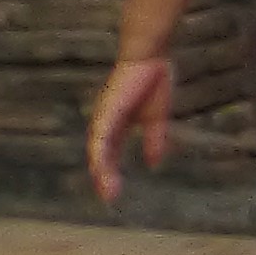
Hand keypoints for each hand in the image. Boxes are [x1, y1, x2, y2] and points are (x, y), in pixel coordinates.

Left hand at [87, 55, 171, 203]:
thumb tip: (154, 163)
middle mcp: (105, 124)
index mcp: (118, 125)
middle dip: (104, 178)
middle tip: (110, 198)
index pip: (112, 154)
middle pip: (101, 156)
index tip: (115, 193)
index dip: (112, 173)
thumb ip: (154, 140)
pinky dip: (100, 154)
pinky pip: (100, 138)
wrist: (150, 56)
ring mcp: (103, 118)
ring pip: (98, 151)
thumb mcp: (157, 117)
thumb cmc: (153, 80)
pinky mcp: (106, 112)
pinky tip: (103, 168)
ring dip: (101, 171)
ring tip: (108, 190)